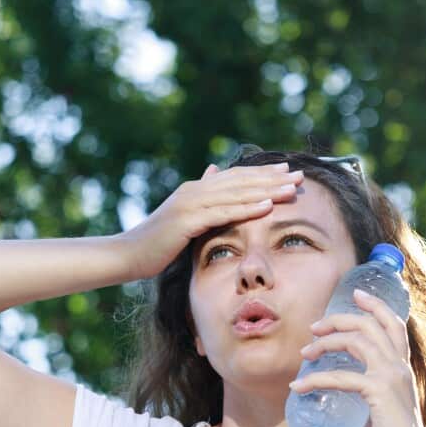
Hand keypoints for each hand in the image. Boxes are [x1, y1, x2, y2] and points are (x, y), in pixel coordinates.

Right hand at [116, 162, 303, 278]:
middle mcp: (195, 191)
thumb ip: (201, 199)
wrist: (126, 254)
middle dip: (272, 178)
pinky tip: (267, 206)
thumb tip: (213, 172)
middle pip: (241, 181)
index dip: (262, 174)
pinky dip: (246, 208)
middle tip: (299, 175)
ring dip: (267, 190)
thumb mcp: (182, 219)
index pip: (235, 178)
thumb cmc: (155, 243)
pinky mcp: (187, 220)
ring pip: (236, 194)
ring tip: (292, 188)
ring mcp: (190, 204)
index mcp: (196, 190)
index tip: (287, 172)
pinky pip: (223, 212)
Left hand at [291, 288, 425, 426]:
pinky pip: (340, 377)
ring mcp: (390, 376)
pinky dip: (315, 379)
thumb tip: (342, 391)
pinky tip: (297, 387)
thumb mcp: (381, 407)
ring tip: (305, 353)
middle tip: (314, 328)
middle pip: (369, 324)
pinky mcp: (378, 391)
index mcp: (402, 367)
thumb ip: (367, 393)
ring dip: (325, 343)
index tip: (355, 293)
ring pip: (355, 340)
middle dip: (338, 319)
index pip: (394, 324)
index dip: (375, 305)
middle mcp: (399, 366)